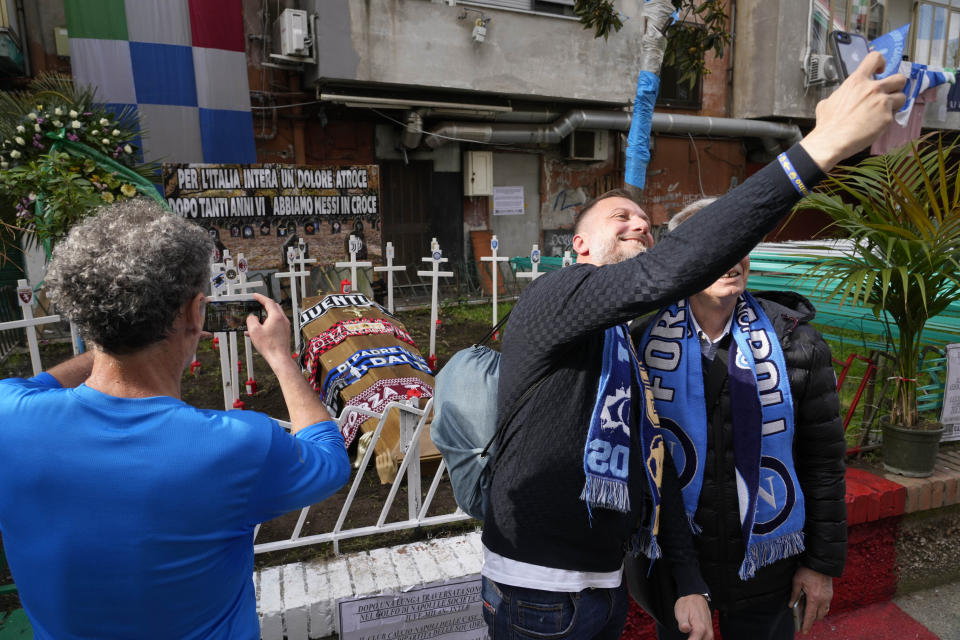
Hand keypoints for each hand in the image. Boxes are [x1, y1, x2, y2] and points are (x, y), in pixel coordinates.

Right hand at [246, 293, 291, 364]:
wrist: (279, 358)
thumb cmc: (269, 346)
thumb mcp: (254, 331)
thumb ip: (251, 320)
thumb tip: (252, 317)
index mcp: (276, 316)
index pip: (268, 302)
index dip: (260, 297)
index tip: (255, 295)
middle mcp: (283, 319)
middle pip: (274, 307)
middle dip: (264, 305)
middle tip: (257, 304)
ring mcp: (285, 326)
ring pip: (274, 316)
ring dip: (265, 316)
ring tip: (256, 321)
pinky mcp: (285, 332)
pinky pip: (276, 324)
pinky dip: (268, 324)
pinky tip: (260, 331)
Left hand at [674, 594, 712, 639]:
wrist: (696, 598)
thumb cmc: (687, 604)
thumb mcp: (681, 611)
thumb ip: (683, 622)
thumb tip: (685, 629)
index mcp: (700, 628)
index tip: (683, 638)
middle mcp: (707, 632)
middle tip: (685, 636)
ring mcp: (710, 634)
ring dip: (696, 639)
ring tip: (689, 636)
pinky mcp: (710, 633)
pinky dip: (700, 639)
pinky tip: (693, 637)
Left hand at [790, 566, 832, 633]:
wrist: (821, 563)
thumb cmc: (808, 571)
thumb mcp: (797, 581)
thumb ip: (794, 594)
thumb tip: (790, 605)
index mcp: (814, 598)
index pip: (810, 615)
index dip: (806, 624)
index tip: (803, 631)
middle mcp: (823, 600)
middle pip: (818, 616)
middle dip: (811, 621)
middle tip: (804, 623)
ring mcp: (828, 598)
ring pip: (823, 612)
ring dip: (817, 616)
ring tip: (809, 616)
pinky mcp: (830, 594)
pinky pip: (826, 606)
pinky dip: (821, 610)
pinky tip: (816, 608)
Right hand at [801, 51, 906, 170]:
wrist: (832, 140)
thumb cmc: (829, 125)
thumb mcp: (827, 103)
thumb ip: (840, 95)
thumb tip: (841, 98)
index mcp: (856, 82)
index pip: (874, 58)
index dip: (881, 62)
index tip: (880, 70)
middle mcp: (872, 89)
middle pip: (899, 78)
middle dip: (896, 85)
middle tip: (889, 92)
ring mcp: (882, 102)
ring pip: (902, 97)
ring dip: (895, 103)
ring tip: (884, 111)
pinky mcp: (887, 117)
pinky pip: (894, 116)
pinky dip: (887, 120)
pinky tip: (876, 125)